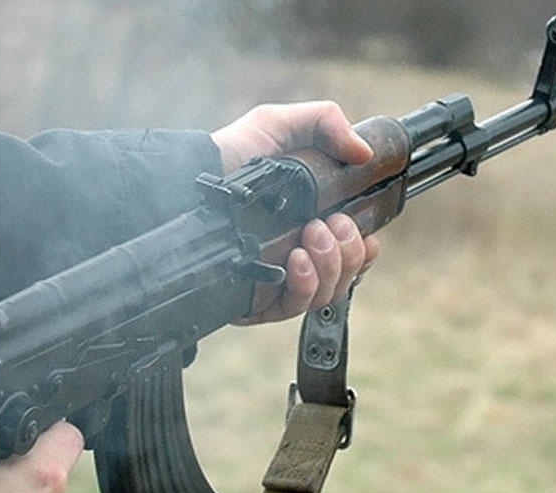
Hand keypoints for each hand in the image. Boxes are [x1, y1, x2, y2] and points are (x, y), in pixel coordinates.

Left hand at [211, 101, 379, 323]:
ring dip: (331, 265)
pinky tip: (296, 259)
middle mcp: (299, 256)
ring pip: (327, 294)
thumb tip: (363, 152)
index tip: (367, 234)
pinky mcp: (257, 299)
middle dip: (348, 251)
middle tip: (329, 224)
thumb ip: (325, 123)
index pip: (353, 253)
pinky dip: (305, 285)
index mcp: (312, 226)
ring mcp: (279, 281)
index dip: (365, 250)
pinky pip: (293, 307)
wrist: (189, 180)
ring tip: (311, 235)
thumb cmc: (231, 156)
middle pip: (346, 276)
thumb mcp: (279, 125)